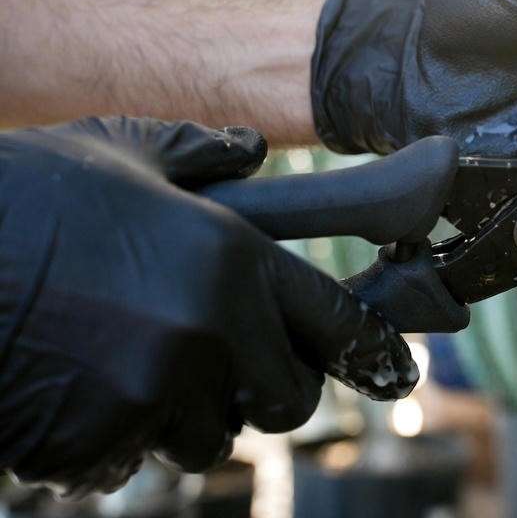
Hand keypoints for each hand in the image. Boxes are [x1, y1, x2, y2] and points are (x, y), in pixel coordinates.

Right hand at [0, 118, 418, 495]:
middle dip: (264, 390)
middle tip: (223, 370)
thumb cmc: (25, 195)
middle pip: (289, 398)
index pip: (339, 322)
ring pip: (210, 437)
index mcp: (233, 258)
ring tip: (127, 370)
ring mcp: (155, 391)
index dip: (368, 349)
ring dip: (184, 417)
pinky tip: (73, 396)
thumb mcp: (118, 151)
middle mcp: (211, 327)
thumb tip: (250, 146)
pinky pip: (130, 461)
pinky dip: (110, 442)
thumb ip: (197, 150)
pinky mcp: (95, 441)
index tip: (389, 369)